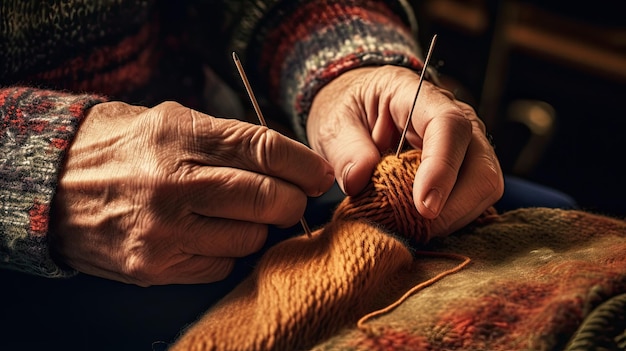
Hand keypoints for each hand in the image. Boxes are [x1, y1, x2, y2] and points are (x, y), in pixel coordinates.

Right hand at [50, 101, 333, 285]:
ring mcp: (163, 230)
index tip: (319, 174)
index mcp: (179, 137)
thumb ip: (230, 139)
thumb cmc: (125, 149)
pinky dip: (228, 251)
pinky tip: (210, 234)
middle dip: (292, 201)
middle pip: (267, 199)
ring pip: (251, 239)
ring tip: (239, 215)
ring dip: (258, 229)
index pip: (264, 149)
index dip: (303, 164)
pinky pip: (223, 265)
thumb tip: (290, 164)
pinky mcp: (156, 265)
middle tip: (290, 199)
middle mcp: (172, 184)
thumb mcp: (171, 121)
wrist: (55, 188)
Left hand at [307, 66, 502, 236]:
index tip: (424, 206)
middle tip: (412, 227)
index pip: (450, 127)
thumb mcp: (335, 122)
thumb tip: (358, 180)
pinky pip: (472, 202)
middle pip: (481, 168)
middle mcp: (457, 120)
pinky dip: (450, 219)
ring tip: (410, 225)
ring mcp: (466, 147)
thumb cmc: (349, 107)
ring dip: (451, 217)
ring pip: (483, 190)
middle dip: (452, 207)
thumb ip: (346, 149)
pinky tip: (419, 224)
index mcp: (420, 97)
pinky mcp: (464, 171)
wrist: (357, 104)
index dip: (442, 168)